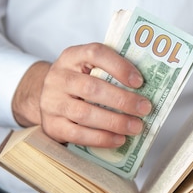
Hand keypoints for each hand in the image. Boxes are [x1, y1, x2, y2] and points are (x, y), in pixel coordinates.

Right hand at [12, 43, 151, 146]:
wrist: (45, 98)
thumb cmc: (77, 82)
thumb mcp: (88, 69)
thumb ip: (110, 72)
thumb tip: (147, 88)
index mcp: (72, 56)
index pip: (95, 53)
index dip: (119, 66)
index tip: (139, 81)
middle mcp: (59, 77)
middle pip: (91, 88)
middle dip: (122, 100)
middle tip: (145, 108)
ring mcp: (52, 102)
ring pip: (84, 113)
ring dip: (114, 122)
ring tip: (136, 127)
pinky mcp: (51, 125)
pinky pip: (77, 134)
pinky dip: (101, 138)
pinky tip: (119, 139)